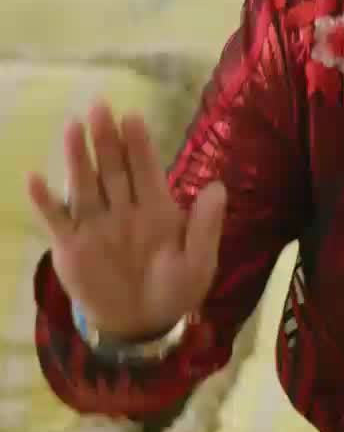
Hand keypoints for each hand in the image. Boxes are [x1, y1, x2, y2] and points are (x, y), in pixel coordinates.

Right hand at [26, 102, 225, 342]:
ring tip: (72, 127)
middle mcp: (123, 209)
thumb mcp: (198, 263)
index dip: (139, 144)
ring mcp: (95, 225)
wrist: (143, 324)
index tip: (133, 117)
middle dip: (107, 139)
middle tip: (100, 107)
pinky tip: (35, 179)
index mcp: (156, 208)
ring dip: (78, 157)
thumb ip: (204, 227)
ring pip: (85, 184)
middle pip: (113, 169)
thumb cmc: (174, 290)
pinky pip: (57, 219)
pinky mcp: (71, 245)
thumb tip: (219, 187)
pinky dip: (45, 200)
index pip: (146, 169)